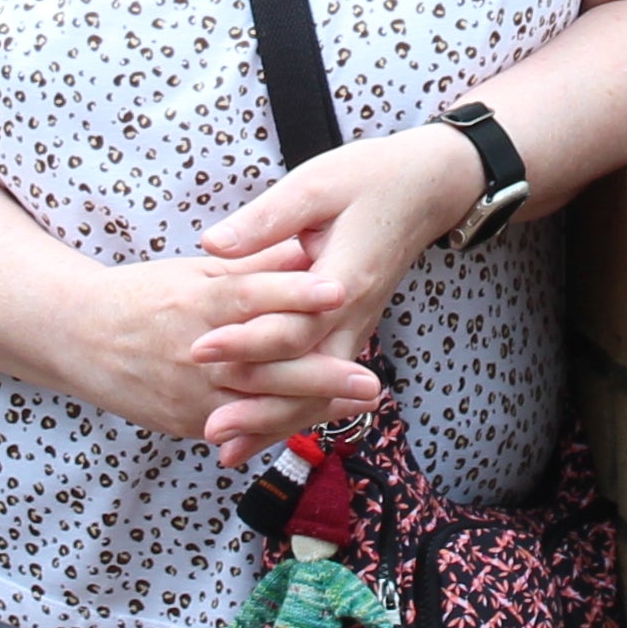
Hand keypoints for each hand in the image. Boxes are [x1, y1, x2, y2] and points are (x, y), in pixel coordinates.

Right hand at [54, 240, 362, 449]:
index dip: (296, 294)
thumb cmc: (145, 295)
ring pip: (258, 404)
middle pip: (263, 364)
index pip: (251, 297)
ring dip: (312, 408)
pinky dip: (280, 424)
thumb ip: (250, 263)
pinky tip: (320, 419)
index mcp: (196, 301)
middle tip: (370, 379)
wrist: (79, 337)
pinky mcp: (184, 421)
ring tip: (358, 403)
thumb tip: (304, 247)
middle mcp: (194, 351)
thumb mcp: (195, 270)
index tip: (338, 290)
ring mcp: (188, 393)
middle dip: (321, 375)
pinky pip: (239, 428)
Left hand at [189, 128, 476, 452]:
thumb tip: (214, 245)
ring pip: (316, 392)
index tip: (199, 349)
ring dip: (272, 422)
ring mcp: (355, 329)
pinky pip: (320, 383)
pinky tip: (256, 431)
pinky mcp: (349, 332)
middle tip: (210, 431)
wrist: (427, 188)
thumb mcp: (315, 184)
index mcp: (344, 279)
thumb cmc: (369, 179)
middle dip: (259, 409)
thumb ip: (266, 219)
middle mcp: (354, 316)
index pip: (292, 327)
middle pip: (307, 379)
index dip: (246, 341)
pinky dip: (289, 409)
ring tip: (226, 448)